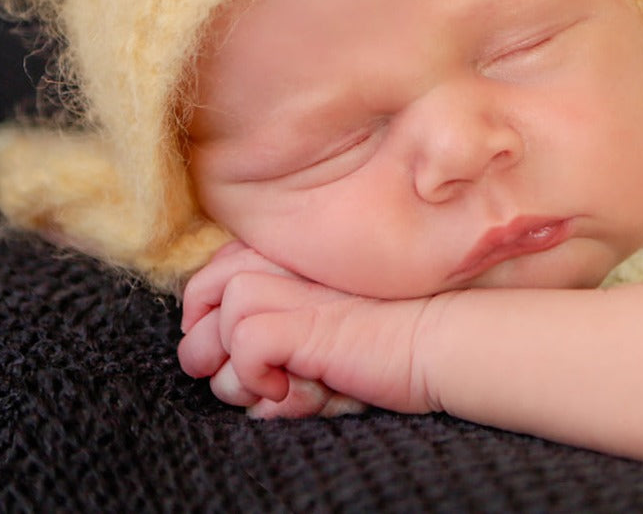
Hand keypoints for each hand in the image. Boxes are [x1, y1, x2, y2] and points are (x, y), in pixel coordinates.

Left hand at [178, 240, 438, 417]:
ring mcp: (291, 289)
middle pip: (201, 298)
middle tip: (241, 379)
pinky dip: (256, 379)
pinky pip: (243, 348)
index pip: (211, 275)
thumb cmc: (388, 333)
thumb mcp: (326, 319)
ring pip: (215, 333)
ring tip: (276, 390)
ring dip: (235, 378)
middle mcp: (283, 261)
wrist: (441, 335)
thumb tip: (230, 374)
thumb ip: (278, 327)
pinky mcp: (303, 322)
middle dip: (205, 349)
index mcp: (287, 252)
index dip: (204, 320)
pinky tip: (293, 388)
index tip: (226, 355)